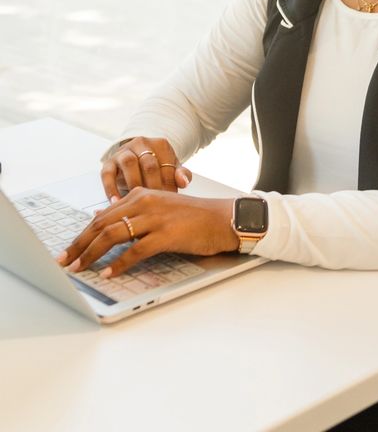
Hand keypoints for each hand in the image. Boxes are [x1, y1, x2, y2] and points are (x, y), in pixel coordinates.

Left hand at [56, 188, 238, 277]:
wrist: (221, 219)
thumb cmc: (191, 217)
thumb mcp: (158, 207)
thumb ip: (131, 211)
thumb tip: (99, 216)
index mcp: (141, 195)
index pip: (102, 216)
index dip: (82, 234)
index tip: (68, 250)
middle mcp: (145, 202)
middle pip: (102, 224)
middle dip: (79, 244)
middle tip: (64, 261)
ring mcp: (155, 218)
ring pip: (113, 235)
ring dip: (92, 254)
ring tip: (80, 268)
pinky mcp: (166, 234)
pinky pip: (135, 250)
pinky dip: (119, 264)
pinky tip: (108, 273)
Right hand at [102, 136, 191, 200]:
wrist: (136, 158)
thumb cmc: (158, 166)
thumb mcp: (172, 168)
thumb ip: (180, 174)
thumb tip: (184, 183)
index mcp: (160, 145)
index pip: (167, 166)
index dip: (169, 186)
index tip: (169, 202)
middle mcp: (141, 143)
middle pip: (149, 164)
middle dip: (153, 186)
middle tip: (154, 206)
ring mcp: (124, 151)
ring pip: (129, 163)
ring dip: (133, 184)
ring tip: (136, 202)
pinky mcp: (108, 162)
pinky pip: (107, 174)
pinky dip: (111, 188)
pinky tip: (116, 202)